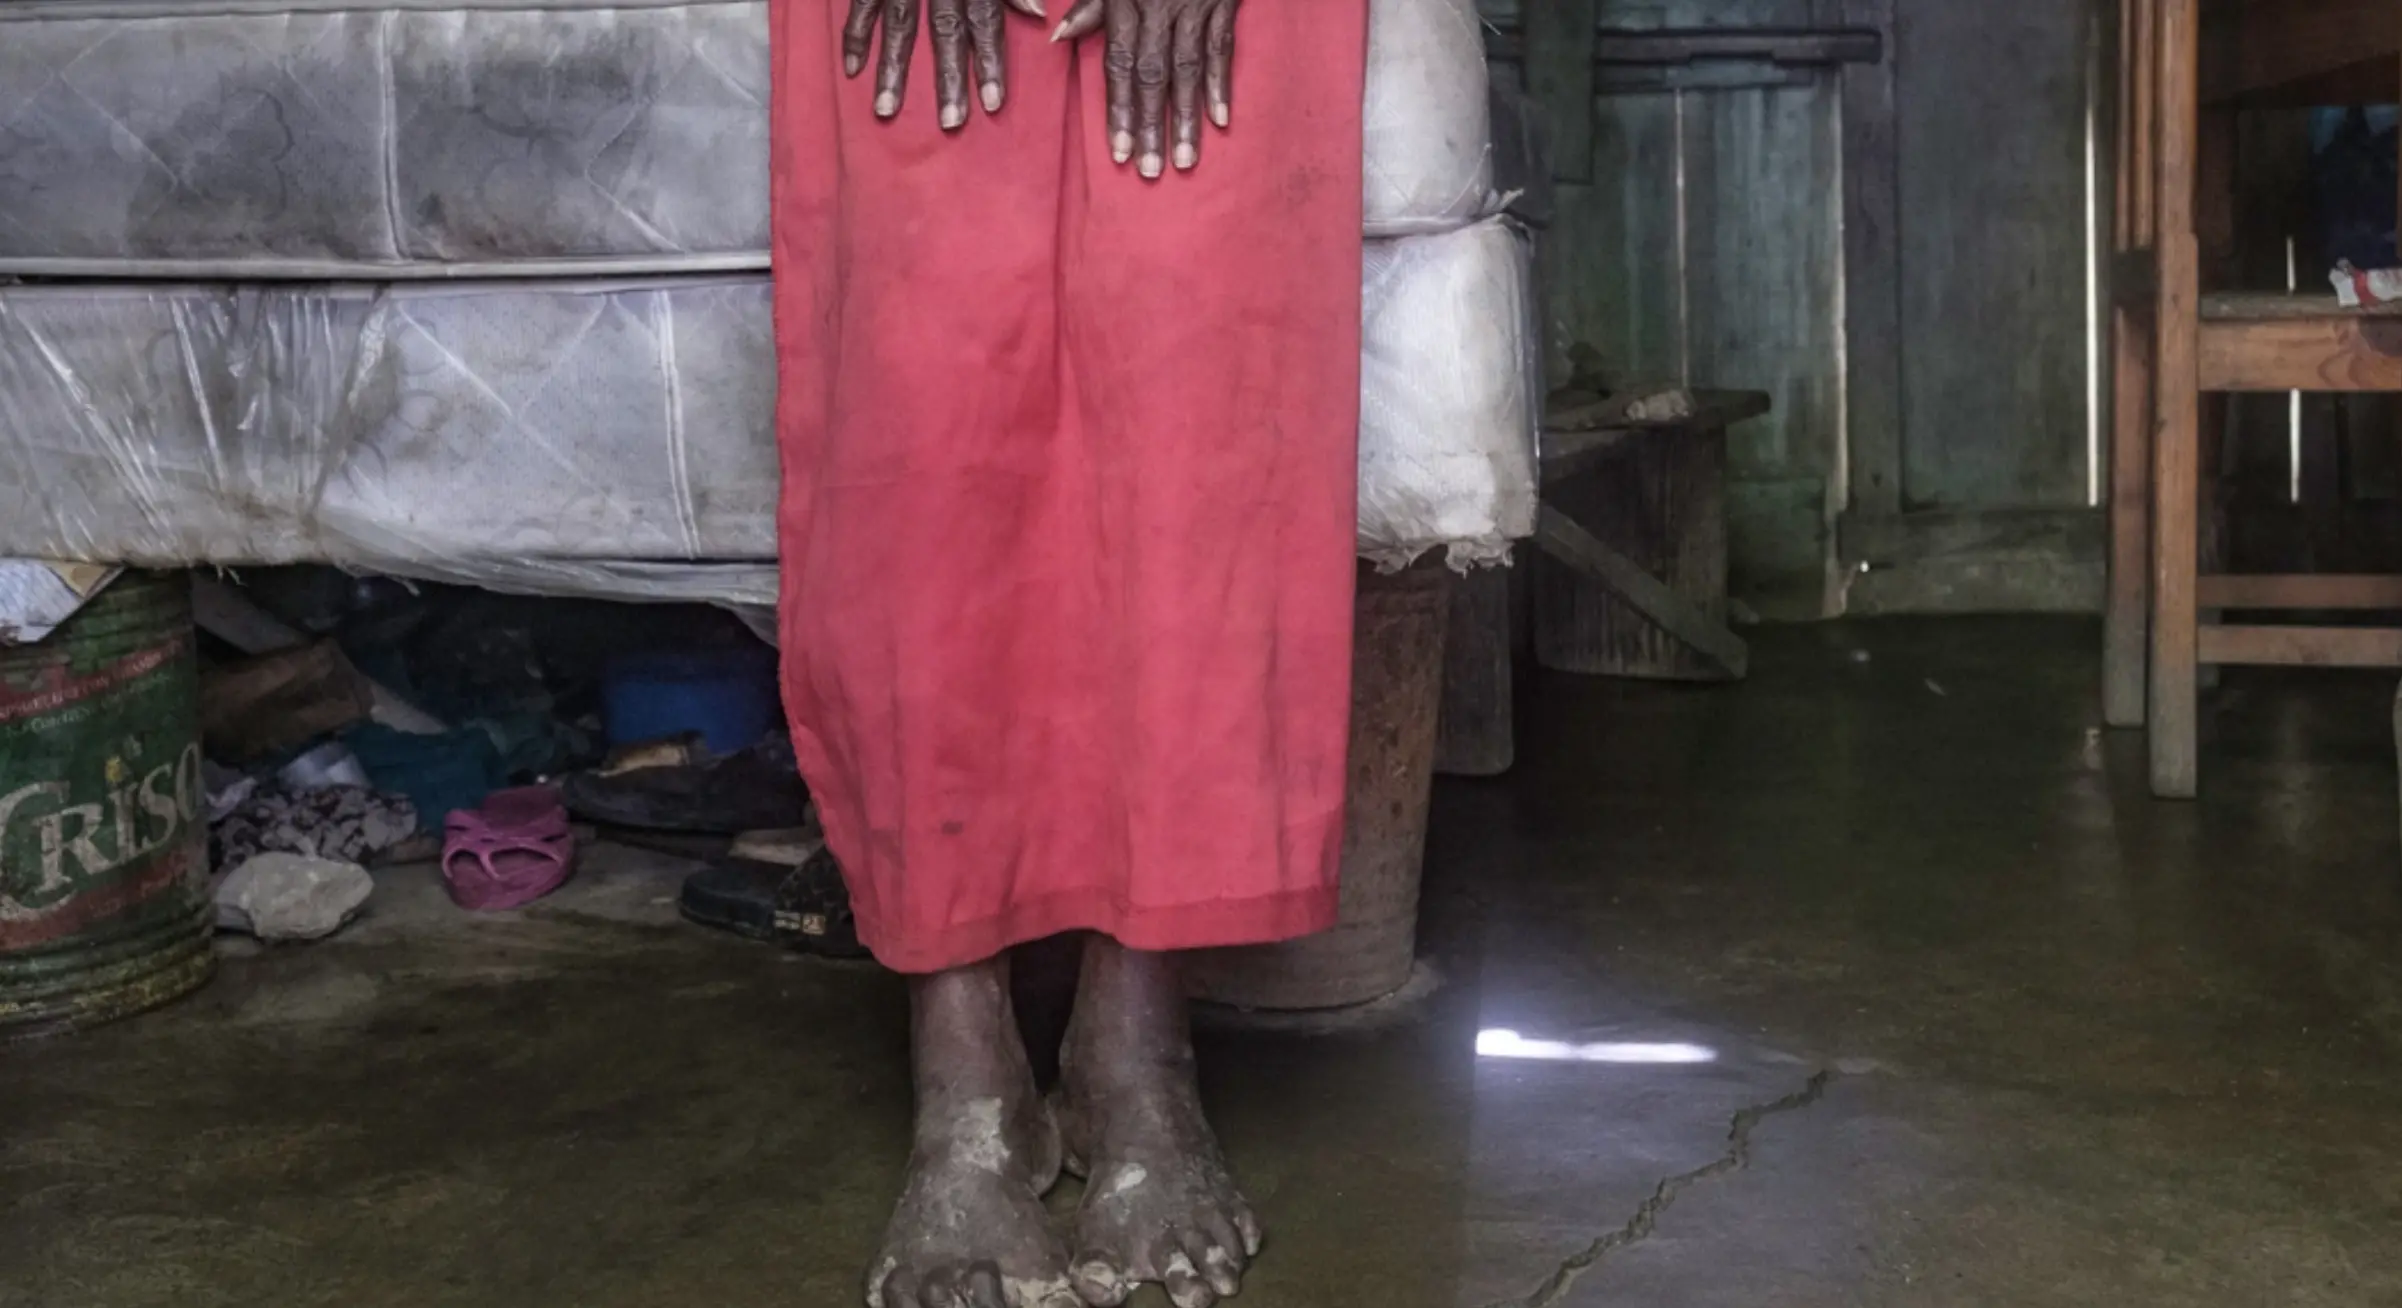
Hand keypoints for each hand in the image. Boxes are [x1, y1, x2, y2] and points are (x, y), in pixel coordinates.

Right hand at [844, 0, 1045, 128]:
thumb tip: (1039, 13)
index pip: (986, 22)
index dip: (991, 62)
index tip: (994, 103)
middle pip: (945, 32)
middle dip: (949, 78)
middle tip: (952, 124)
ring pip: (898, 26)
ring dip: (892, 70)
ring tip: (886, 111)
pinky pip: (860, 6)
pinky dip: (855, 37)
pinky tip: (852, 72)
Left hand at [1051, 0, 1238, 177]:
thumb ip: (1091, 3)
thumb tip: (1060, 38)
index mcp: (1126, 1)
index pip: (1119, 64)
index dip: (1118, 110)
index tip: (1119, 153)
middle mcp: (1159, 8)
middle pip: (1153, 75)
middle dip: (1150, 126)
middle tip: (1150, 173)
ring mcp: (1193, 6)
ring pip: (1188, 69)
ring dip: (1185, 119)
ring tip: (1183, 161)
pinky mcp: (1224, 2)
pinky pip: (1222, 48)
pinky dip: (1221, 85)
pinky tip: (1219, 122)